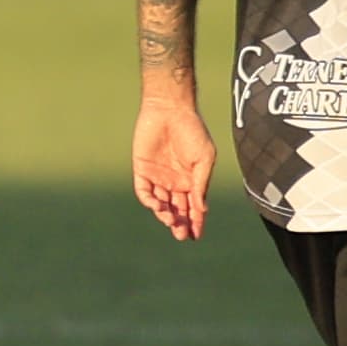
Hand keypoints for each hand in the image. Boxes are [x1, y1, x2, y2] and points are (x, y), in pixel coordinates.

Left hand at [131, 95, 214, 240]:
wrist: (171, 109)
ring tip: (170, 219)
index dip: (195, 223)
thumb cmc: (192, 130)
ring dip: (165, 215)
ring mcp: (158, 177)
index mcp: (192, 180)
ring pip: (160, 204)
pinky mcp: (142, 170)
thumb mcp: (204, 159)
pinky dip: (149, 201)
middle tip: (180, 234)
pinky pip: (144, 191)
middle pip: (176, 210)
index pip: (193, 208)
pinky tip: (157, 206)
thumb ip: (201, 184)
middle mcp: (175, 182)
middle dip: (179, 224)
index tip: (196, 236)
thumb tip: (202, 209)